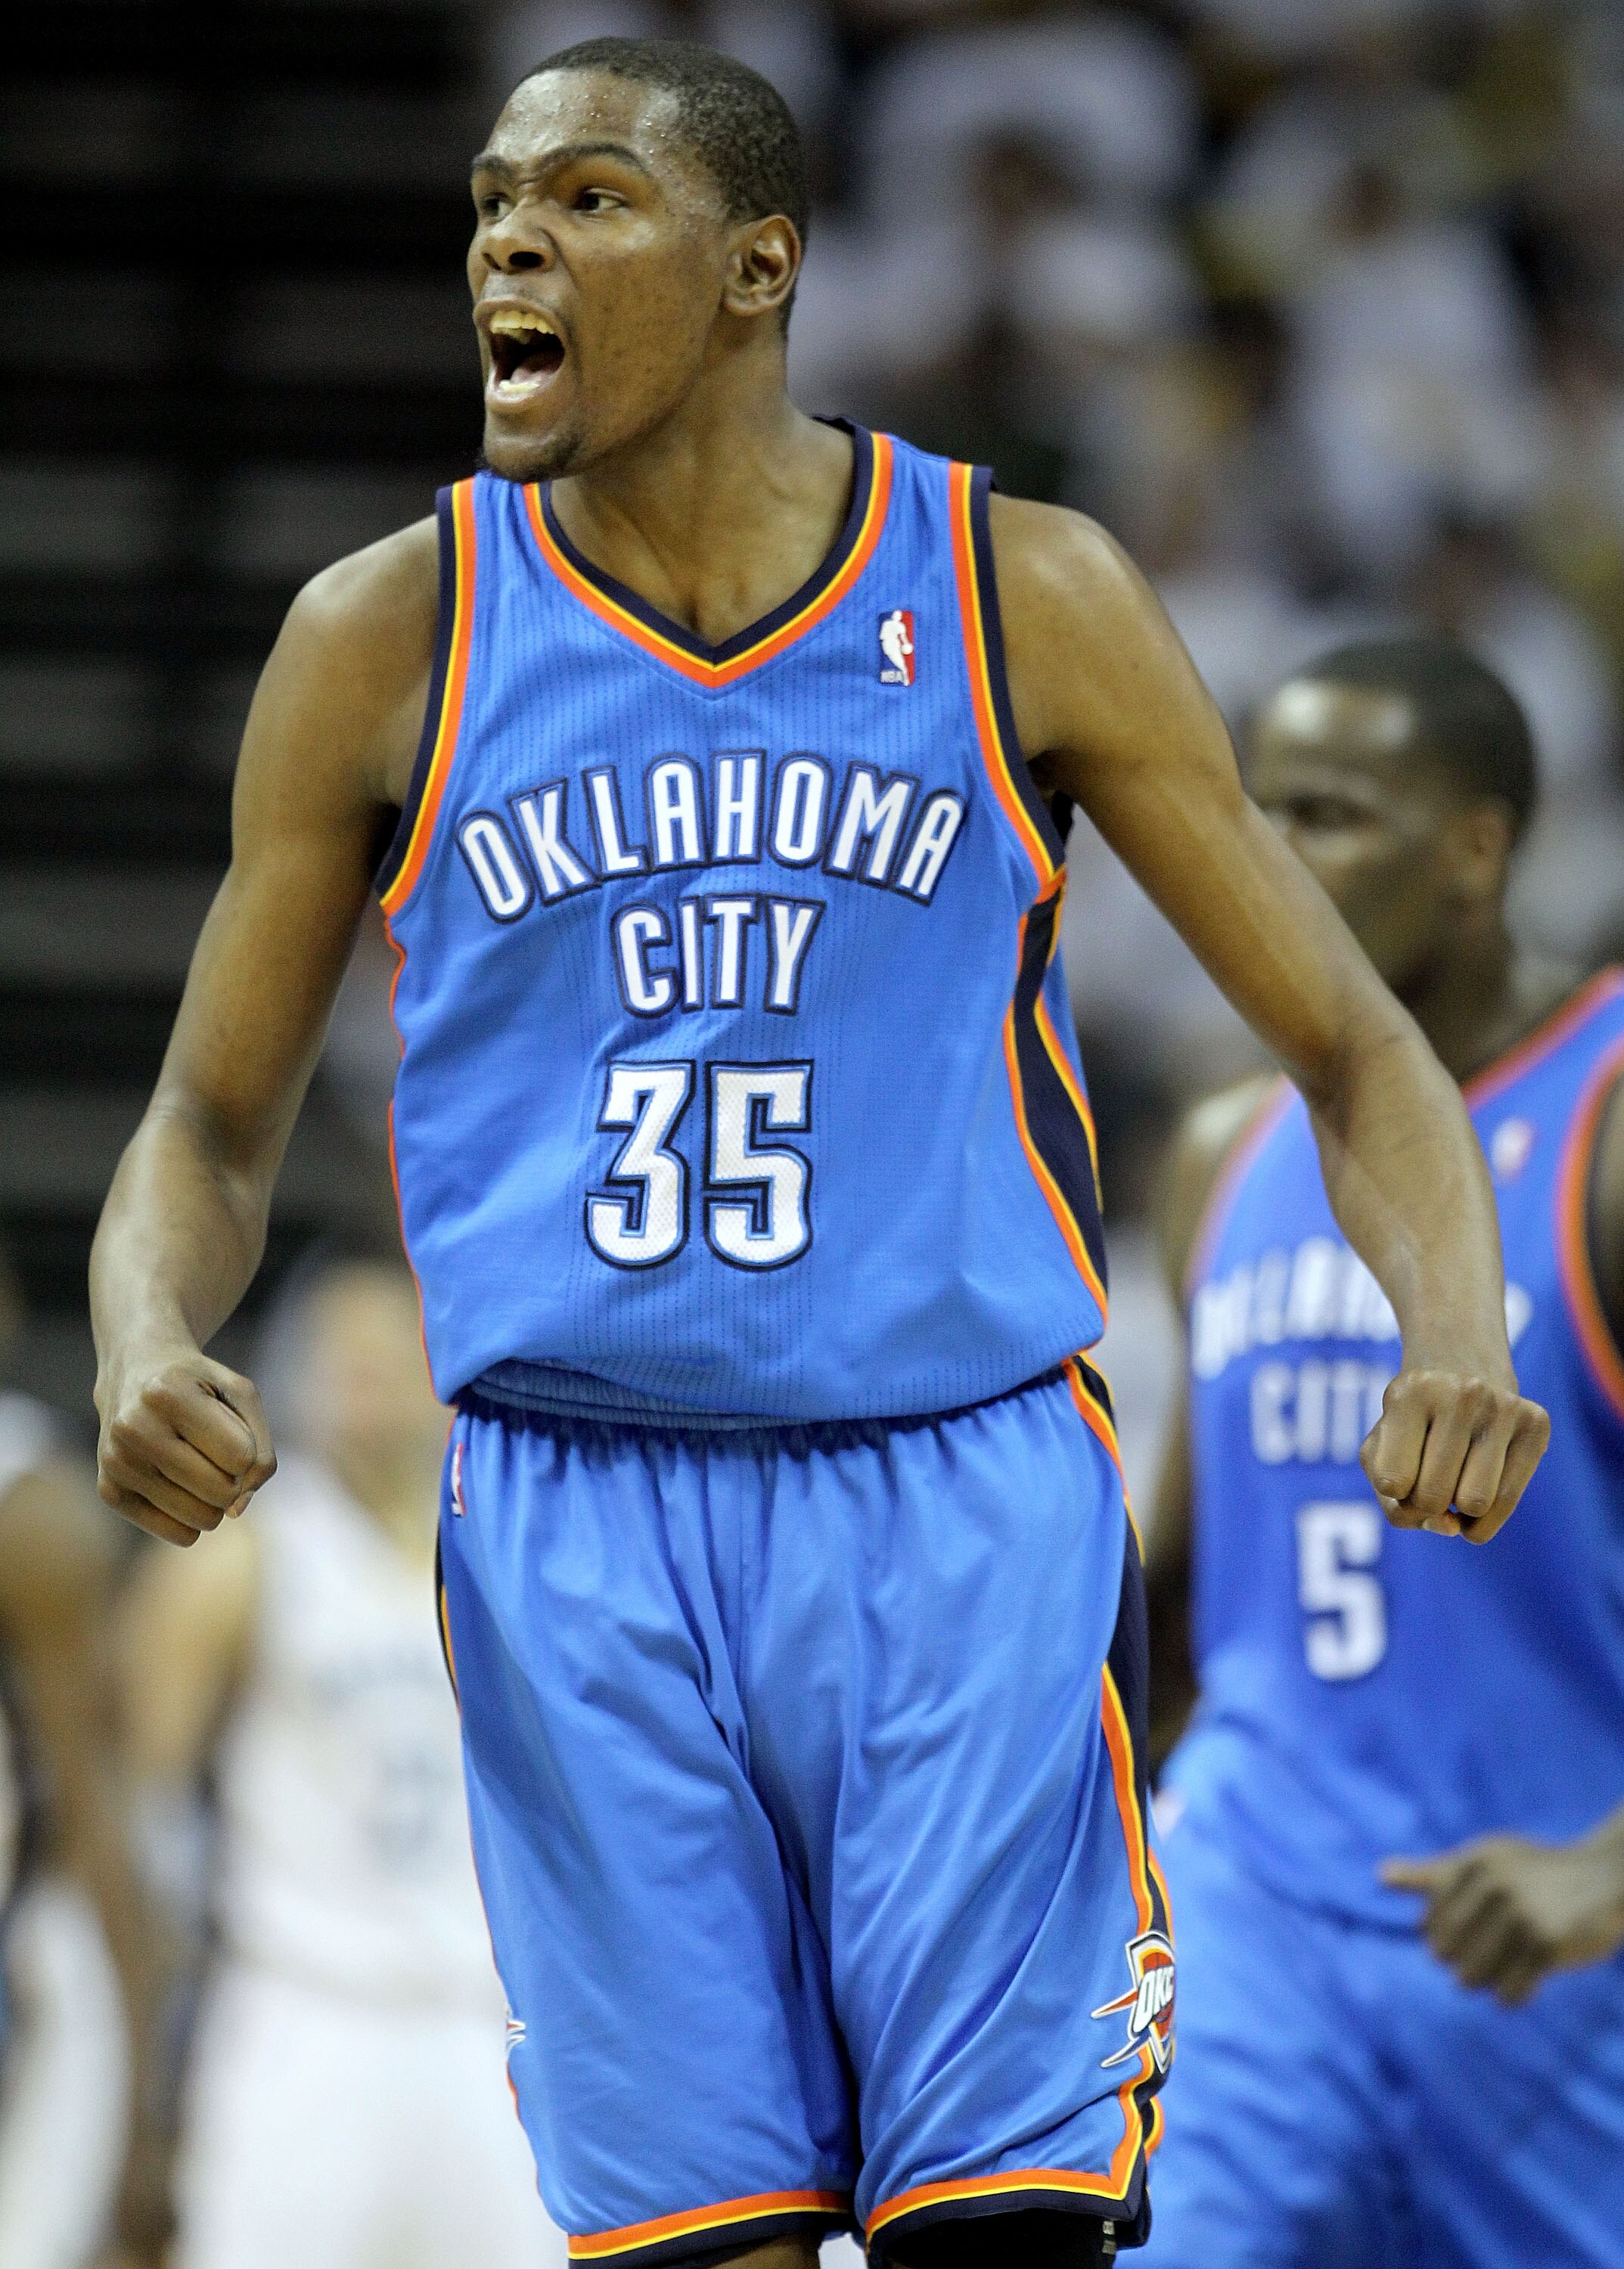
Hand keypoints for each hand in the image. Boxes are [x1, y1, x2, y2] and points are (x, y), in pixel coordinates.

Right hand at [96, 1343, 274, 1546]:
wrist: (134, 1371)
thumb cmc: (199, 1386)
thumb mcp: (242, 1396)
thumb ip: (261, 1451)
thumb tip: (236, 1511)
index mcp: (168, 1393)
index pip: (240, 1457)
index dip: (248, 1449)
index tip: (229, 1428)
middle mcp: (133, 1427)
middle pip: (221, 1492)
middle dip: (234, 1479)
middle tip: (215, 1452)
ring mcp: (116, 1462)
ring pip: (201, 1519)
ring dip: (214, 1500)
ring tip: (196, 1464)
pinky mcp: (109, 1491)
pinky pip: (179, 1535)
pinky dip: (192, 1516)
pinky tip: (177, 1482)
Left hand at [1359, 1363, 1547, 1542]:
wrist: (1461, 1364)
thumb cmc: (1412, 1422)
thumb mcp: (1380, 1451)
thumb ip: (1396, 1506)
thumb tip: (1454, 1527)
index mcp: (1410, 1393)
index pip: (1392, 1482)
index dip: (1394, 1492)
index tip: (1400, 1470)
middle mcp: (1461, 1393)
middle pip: (1433, 1497)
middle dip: (1425, 1505)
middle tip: (1428, 1477)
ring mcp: (1504, 1405)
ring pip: (1474, 1505)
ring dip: (1458, 1510)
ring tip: (1454, 1479)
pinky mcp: (1536, 1422)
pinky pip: (1507, 1503)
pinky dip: (1486, 1517)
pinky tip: (1477, 1488)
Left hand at [1381, 1831, 1623, 2003]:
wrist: (1606, 1879)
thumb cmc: (1535, 1873)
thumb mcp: (1484, 1862)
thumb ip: (1433, 1874)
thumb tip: (1380, 1876)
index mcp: (1473, 1862)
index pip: (1429, 1924)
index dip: (1446, 1939)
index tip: (1474, 1932)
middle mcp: (1494, 1885)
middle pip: (1445, 1953)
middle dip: (1463, 1963)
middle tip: (1492, 1952)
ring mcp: (1521, 1915)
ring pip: (1471, 1977)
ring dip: (1485, 1982)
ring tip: (1505, 1966)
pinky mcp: (1547, 1945)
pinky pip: (1508, 1994)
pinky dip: (1511, 1996)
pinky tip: (1523, 1981)